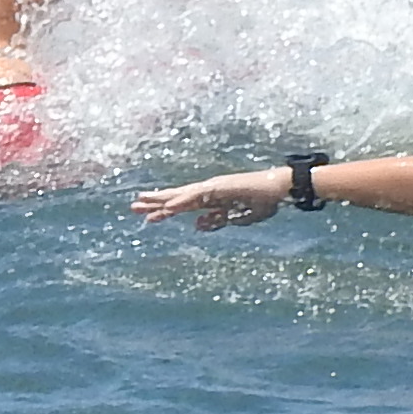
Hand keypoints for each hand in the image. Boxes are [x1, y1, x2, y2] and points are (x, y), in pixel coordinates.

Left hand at [134, 173, 282, 228]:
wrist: (279, 189)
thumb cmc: (261, 202)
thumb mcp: (237, 217)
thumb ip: (216, 221)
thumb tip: (196, 226)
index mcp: (212, 200)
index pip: (183, 205)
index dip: (165, 211)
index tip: (148, 217)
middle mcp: (208, 191)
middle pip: (176, 197)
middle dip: (156, 202)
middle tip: (134, 206)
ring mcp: (213, 188)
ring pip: (181, 195)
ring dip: (162, 199)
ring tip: (143, 203)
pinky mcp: (219, 187)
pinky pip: (196, 196)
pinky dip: (181, 201)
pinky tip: (168, 206)